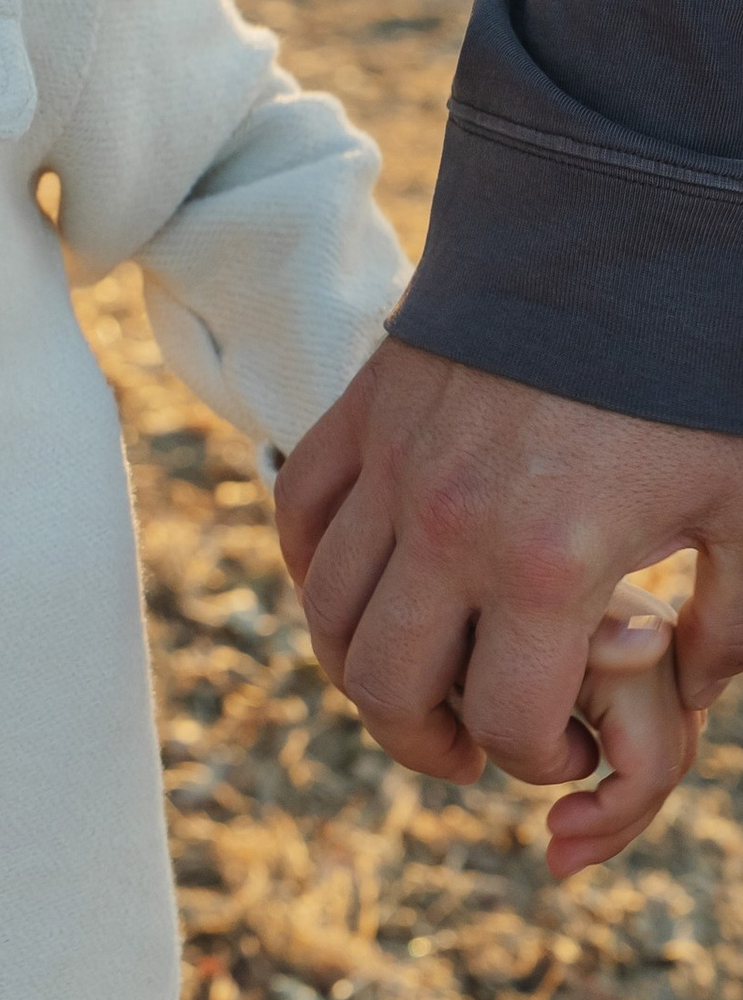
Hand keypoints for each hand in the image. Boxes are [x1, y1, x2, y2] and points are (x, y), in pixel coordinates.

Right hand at [277, 339, 742, 853]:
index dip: (541, 761)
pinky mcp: (362, 415)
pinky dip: (314, 569)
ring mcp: (390, 468)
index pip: (506, 722)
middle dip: (427, 742)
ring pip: (327, 614)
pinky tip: (359, 589)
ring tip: (412, 683)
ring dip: (360, 669)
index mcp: (548, 566)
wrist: (620, 238)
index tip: (572, 748)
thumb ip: (730, 624)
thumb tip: (686, 691)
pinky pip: (300, 516)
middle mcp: (447, 527)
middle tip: (469, 750)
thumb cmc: (693, 378)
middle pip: (386, 686)